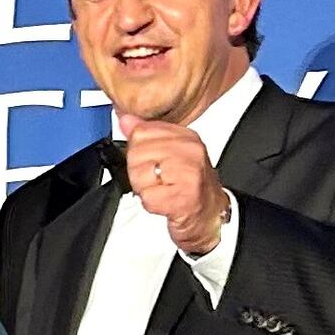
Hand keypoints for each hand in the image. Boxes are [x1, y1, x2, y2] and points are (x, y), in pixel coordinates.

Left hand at [121, 117, 227, 256]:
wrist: (209, 215)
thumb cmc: (190, 186)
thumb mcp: (171, 154)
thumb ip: (147, 135)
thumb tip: (125, 119)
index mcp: (186, 137)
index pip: (141, 131)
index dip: (137, 150)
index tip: (150, 162)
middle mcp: (190, 152)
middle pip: (137, 153)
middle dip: (138, 172)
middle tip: (156, 180)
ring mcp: (189, 174)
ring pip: (139, 174)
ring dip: (143, 188)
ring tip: (160, 190)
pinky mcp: (183, 198)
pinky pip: (147, 197)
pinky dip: (150, 204)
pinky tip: (164, 202)